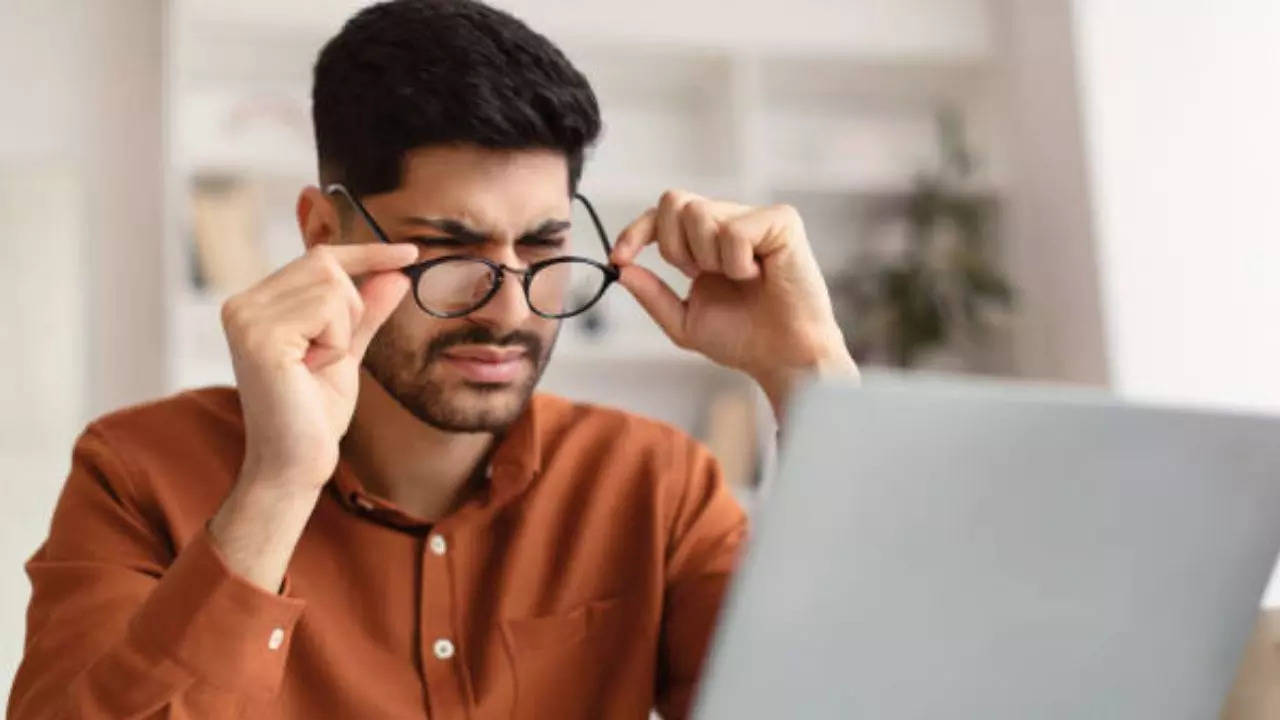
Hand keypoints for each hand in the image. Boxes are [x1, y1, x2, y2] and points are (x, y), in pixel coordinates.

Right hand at [220, 243, 417, 487]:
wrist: (296, 465)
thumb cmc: (314, 413)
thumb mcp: (347, 351)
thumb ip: (366, 311)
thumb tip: (397, 272)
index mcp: (255, 304)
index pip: (318, 257)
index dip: (367, 253)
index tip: (411, 252)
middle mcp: (242, 304)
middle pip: (327, 265)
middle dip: (350, 309)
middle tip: (329, 355)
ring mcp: (245, 317)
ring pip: (331, 286)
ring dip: (342, 331)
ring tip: (314, 367)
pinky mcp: (259, 335)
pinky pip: (326, 310)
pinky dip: (335, 342)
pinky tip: (310, 370)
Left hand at [610, 189, 857, 416]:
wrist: (784, 359)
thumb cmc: (744, 339)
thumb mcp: (684, 321)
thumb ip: (652, 295)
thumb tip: (621, 269)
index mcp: (705, 241)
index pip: (661, 213)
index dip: (636, 230)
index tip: (619, 257)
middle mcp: (729, 221)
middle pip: (674, 201)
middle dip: (675, 246)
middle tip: (698, 275)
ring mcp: (756, 218)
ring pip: (700, 213)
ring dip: (709, 259)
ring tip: (739, 279)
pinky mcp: (782, 222)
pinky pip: (735, 230)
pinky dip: (738, 263)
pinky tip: (760, 275)